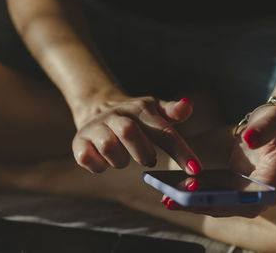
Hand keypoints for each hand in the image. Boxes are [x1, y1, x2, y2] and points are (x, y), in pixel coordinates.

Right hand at [71, 93, 201, 173]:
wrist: (98, 107)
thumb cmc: (136, 116)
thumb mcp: (156, 110)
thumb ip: (173, 111)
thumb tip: (188, 106)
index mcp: (141, 109)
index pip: (164, 131)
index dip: (181, 151)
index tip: (196, 170)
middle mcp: (117, 115)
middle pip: (129, 132)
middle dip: (143, 153)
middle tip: (148, 159)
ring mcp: (96, 127)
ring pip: (108, 146)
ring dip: (121, 160)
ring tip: (124, 157)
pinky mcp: (79, 141)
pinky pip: (87, 158)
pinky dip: (99, 165)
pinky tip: (105, 159)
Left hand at [162, 104, 275, 216]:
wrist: (272, 125)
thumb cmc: (275, 120)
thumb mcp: (273, 119)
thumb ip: (264, 130)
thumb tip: (250, 139)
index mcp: (275, 179)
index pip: (251, 198)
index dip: (227, 201)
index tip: (203, 199)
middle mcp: (262, 193)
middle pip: (231, 206)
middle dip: (202, 204)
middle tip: (175, 200)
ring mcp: (247, 193)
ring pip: (219, 204)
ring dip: (194, 204)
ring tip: (168, 200)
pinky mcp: (234, 188)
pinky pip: (214, 196)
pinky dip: (196, 196)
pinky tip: (174, 194)